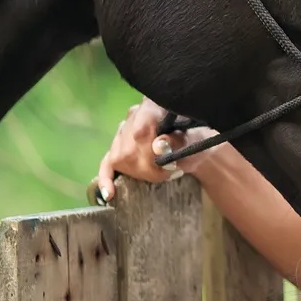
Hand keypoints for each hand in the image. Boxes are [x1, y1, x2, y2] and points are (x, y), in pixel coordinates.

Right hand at [93, 98, 218, 202]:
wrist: (193, 147)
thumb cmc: (195, 141)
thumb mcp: (193, 141)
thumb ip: (178, 142)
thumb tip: (158, 145)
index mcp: (153, 105)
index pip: (140, 131)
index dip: (149, 154)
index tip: (166, 166)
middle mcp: (134, 114)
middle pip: (128, 148)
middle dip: (147, 168)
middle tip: (167, 172)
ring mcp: (123, 131)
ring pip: (118, 157)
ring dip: (138, 172)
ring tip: (159, 173)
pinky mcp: (118, 148)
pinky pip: (106, 163)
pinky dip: (107, 179)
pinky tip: (109, 194)